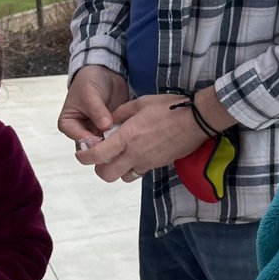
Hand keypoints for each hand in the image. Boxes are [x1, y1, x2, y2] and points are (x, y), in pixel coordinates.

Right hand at [58, 65, 129, 144]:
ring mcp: (97, 131)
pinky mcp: (111, 128)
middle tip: (117, 143)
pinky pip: (116, 137)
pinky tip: (131, 136)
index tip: (103, 139)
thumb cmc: (89, 82)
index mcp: (69, 124)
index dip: (90, 142)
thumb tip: (105, 127)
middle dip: (104, 146)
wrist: (104, 73)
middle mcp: (81, 131)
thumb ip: (97, 111)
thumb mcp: (90, 94)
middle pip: (91, 147)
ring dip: (114, 143)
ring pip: (105, 144)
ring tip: (125, 139)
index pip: (77, 139)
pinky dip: (123, 137)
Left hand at [74, 93, 208, 182]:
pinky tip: (138, 154)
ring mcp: (147, 161)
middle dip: (99, 168)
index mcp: (127, 136)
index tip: (81, 153)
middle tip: (101, 156)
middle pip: (106, 174)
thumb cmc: (170, 107)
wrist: (197, 120)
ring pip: (123, 177)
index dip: (84, 157)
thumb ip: (121, 113)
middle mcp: (135, 153)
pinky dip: (133, 167)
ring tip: (120, 155)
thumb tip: (109, 122)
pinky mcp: (158, 165)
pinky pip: (139, 172)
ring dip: (117, 169)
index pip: (97, 155)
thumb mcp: (141, 103)